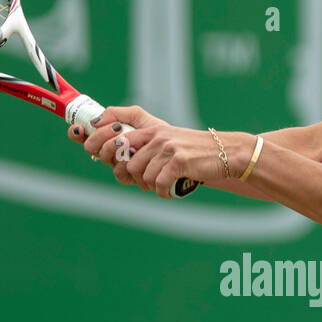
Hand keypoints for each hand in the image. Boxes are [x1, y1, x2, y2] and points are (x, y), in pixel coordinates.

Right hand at [67, 105, 164, 186]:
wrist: (174, 147)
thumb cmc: (156, 131)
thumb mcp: (137, 116)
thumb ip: (116, 112)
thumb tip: (96, 120)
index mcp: (107, 136)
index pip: (83, 135)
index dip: (76, 133)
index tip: (79, 128)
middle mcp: (108, 151)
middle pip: (89, 147)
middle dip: (100, 136)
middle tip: (118, 129)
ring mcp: (116, 164)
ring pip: (102, 157)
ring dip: (113, 146)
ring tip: (129, 139)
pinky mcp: (128, 177)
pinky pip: (117, 171)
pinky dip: (126, 161)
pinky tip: (136, 154)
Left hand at [69, 108, 251, 197]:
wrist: (224, 153)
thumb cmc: (193, 151)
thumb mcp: (167, 139)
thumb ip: (142, 145)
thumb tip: (113, 161)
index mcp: (149, 128)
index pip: (113, 132)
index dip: (97, 144)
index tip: (96, 154)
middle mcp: (155, 135)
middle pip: (125, 163)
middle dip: (131, 177)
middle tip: (146, 181)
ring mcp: (166, 147)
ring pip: (140, 176)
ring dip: (150, 186)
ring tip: (163, 184)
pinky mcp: (177, 161)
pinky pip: (158, 184)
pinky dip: (163, 192)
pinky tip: (170, 191)